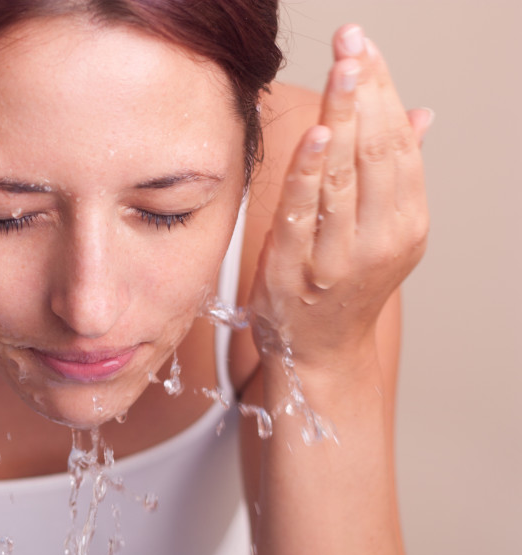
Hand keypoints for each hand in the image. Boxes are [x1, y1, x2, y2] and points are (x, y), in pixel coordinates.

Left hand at [249, 25, 431, 366]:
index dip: (384, 94)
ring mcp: (338, 257)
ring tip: (340, 68)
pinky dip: (310, 170)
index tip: (368, 50)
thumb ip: (396, 174)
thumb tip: (420, 115)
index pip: (398, 145)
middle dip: (364, 92)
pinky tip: (314, 131)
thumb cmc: (343, 287)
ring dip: (341, 116)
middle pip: (375, 153)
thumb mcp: (380, 232)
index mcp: (406, 225)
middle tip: (352, 42)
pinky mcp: (293, 269)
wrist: (317, 353)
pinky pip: (303, 211)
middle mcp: (380, 240)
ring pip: (344, 175)